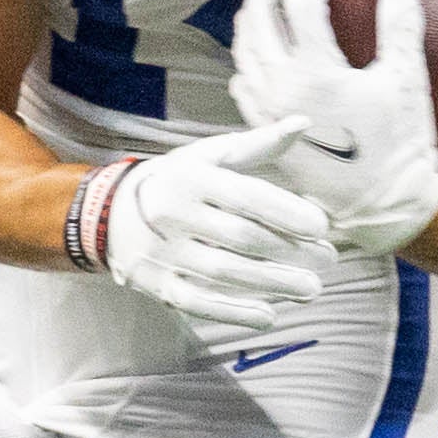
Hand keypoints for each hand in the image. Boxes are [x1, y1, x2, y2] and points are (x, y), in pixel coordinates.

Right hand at [103, 122, 333, 338]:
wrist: (108, 213)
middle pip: (241, 237)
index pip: (245, 196)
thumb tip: (303, 123)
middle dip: (291, 252)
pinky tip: (270, 314)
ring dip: (274, 284)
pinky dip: (235, 311)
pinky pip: (199, 302)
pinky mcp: (156, 284)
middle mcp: (172, 213)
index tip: (321, 226)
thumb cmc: (177, 180)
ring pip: (224, 273)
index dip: (287, 212)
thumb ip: (257, 144)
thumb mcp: (209, 156)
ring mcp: (161, 251)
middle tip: (328, 260)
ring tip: (311, 288)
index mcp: (190, 176)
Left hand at [228, 0, 437, 259]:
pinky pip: (242, 86)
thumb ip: (400, 25)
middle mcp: (281, 88)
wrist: (380, 210)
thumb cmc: (399, 147)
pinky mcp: (264, 133)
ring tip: (261, 3)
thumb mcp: (406, 80)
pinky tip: (254, 57)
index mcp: (315, 70)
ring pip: (244, 53)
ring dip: (250, 21)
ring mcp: (267, 112)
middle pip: (259, 22)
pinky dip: (245, 60)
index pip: (299, 1)